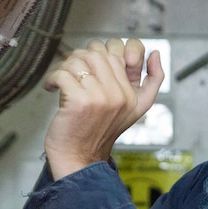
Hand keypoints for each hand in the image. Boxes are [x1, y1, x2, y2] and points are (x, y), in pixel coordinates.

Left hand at [42, 38, 163, 178]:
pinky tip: (53, 88)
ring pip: (80, 59)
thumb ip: (152, 81)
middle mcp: (119, 95)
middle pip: (98, 51)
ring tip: (63, 80)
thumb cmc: (98, 133)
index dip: (107, 48)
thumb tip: (155, 53)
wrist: (79, 160)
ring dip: (65, 67)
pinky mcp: (80, 101)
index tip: (95, 64)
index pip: (123, 49)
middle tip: (74, 72)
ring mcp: (100, 97)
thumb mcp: (135, 110)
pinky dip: (53, 78)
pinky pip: (64, 73)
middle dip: (81, 58)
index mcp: (132, 94)